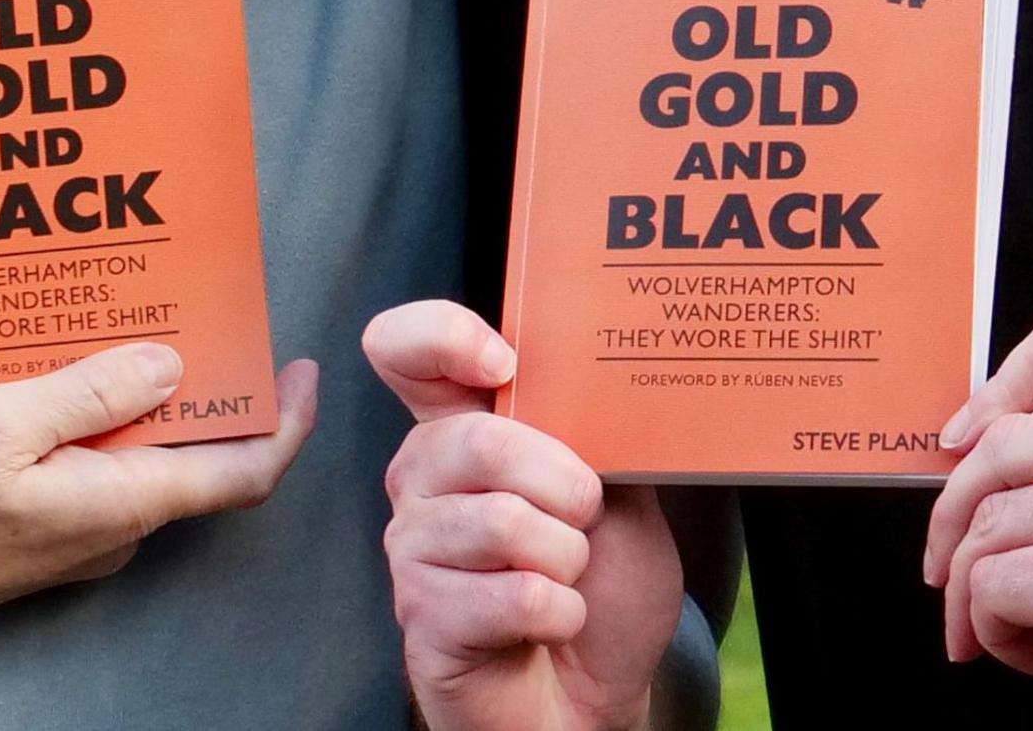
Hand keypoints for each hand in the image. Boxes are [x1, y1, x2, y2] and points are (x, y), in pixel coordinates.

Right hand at [0, 343, 319, 665]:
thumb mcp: (1, 426)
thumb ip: (91, 393)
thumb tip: (173, 364)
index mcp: (120, 504)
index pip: (241, 473)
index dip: (285, 422)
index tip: (303, 368)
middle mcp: (112, 526)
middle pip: (190, 452)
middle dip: (201, 382)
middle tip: (189, 306)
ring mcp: (74, 533)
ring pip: (134, 453)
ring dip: (135, 391)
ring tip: (117, 317)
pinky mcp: (38, 528)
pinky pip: (88, 464)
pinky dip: (89, 414)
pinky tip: (58, 367)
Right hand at [366, 299, 687, 730]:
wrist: (595, 694)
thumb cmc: (601, 589)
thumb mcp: (623, 491)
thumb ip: (598, 430)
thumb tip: (607, 377)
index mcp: (465, 427)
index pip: (409, 350)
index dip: (442, 336)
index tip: (503, 362)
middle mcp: (424, 479)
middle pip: (477, 440)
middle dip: (564, 485)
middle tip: (587, 517)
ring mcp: (415, 548)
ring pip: (500, 523)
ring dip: (568, 559)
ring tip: (569, 577)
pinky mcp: (423, 616)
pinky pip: (510, 595)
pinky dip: (560, 612)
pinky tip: (553, 622)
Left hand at [922, 311, 1032, 730]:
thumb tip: (998, 454)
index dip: (996, 388)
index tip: (965, 440)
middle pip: (1000, 445)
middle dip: (954, 515)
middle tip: (951, 566)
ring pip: (988, 524)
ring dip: (974, 591)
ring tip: (1009, 626)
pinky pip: (994, 584)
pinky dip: (990, 628)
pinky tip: (1031, 651)